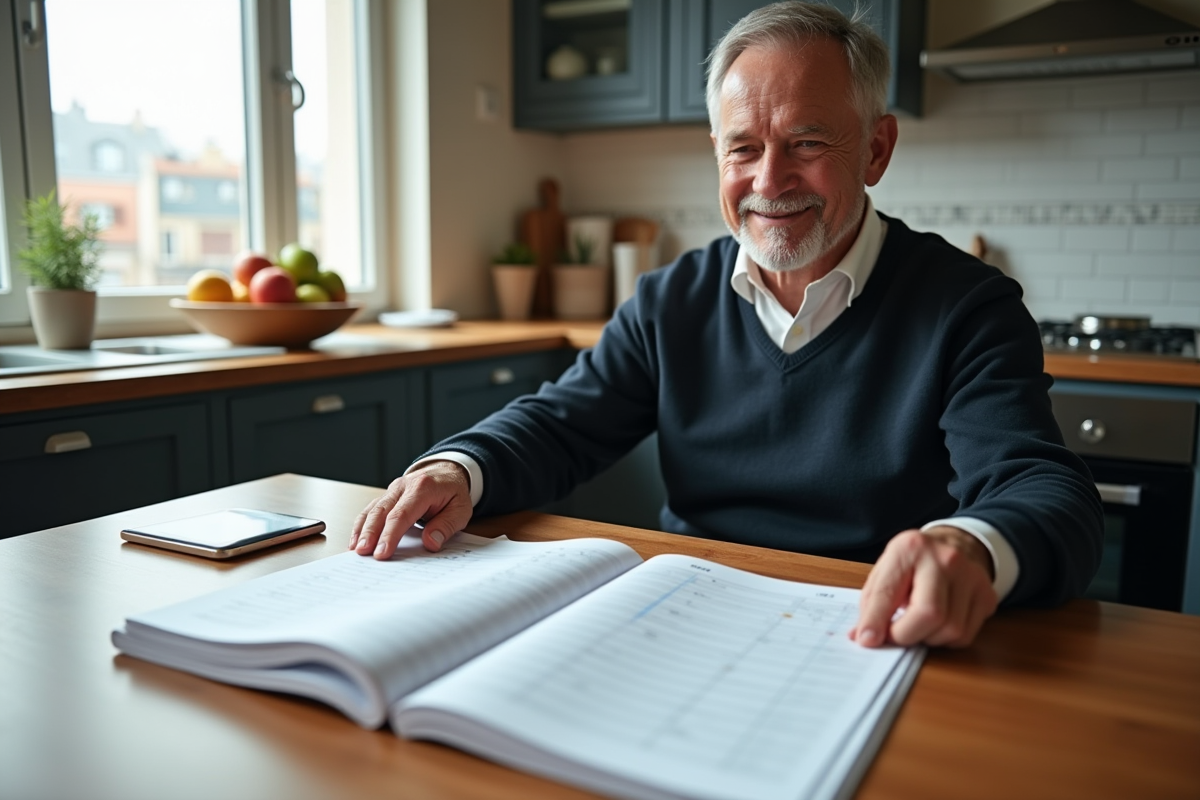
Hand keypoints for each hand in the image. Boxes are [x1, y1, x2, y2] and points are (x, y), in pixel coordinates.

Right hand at [348, 461, 472, 558]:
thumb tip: (430, 543)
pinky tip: (355, 540)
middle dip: (371, 533)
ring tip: (356, 550)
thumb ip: (446, 526)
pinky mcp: (387, 496)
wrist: (447, 472)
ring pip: (372, 509)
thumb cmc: (453, 493)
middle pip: (382, 511)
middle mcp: (403, 486)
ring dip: (362, 530)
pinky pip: (370, 509)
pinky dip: (361, 525)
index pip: (402, 514)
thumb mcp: (460, 510)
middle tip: (363, 553)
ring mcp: (392, 490)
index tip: (382, 552)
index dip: (390, 534)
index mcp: (423, 488)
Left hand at [850, 526, 997, 648]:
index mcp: (910, 548)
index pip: (890, 592)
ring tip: (917, 625)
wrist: (955, 545)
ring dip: (927, 638)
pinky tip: (937, 625)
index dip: (876, 620)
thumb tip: (864, 638)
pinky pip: (965, 635)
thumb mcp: (886, 570)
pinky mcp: (987, 595)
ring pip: (951, 630)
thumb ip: (873, 603)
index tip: (868, 640)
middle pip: (929, 614)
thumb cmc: (914, 562)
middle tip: (894, 636)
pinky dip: (946, 639)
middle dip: (906, 635)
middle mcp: (945, 559)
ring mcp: (972, 577)